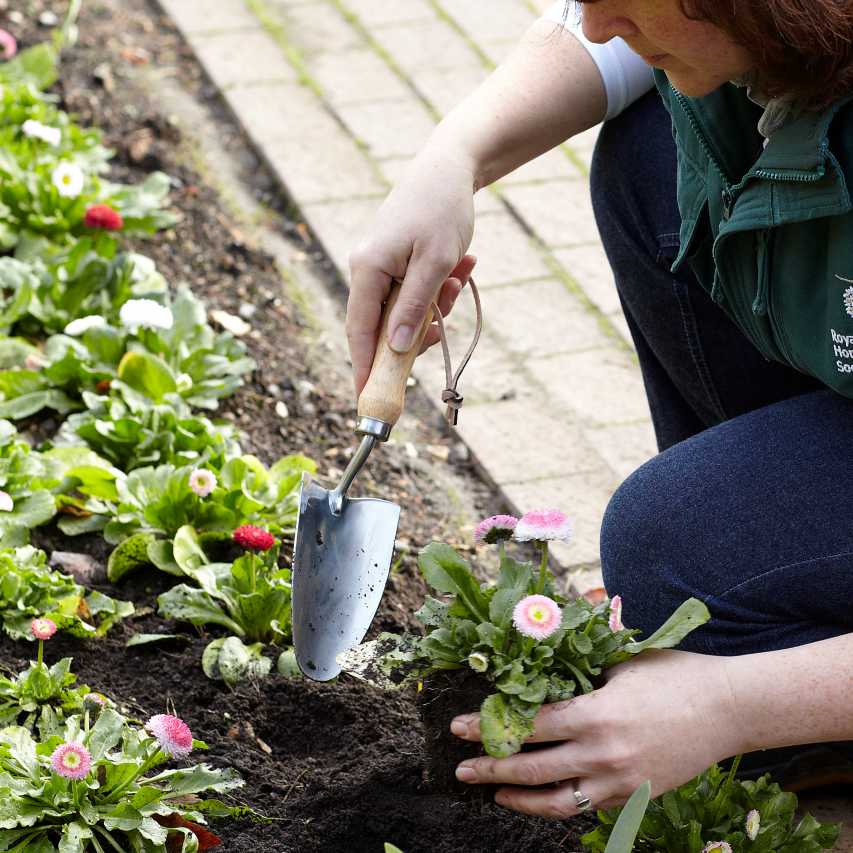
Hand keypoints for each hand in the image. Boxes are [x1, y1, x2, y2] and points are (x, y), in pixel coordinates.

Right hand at [347, 145, 477, 395]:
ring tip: (460, 274)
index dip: (365, 367)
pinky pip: (413, 293)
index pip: (360, 332)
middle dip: (420, 328)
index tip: (369, 399)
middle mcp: (366, 269)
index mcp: (367, 269)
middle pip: (384, 326)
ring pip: (404, 311)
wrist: (451, 167)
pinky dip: (437, 290)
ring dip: (436, 305)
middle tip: (447, 316)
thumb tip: (395, 351)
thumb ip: (413, 309)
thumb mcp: (435, 264)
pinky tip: (461, 267)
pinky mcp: (394, 262)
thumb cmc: (443, 210)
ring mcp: (379, 266)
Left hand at [450, 650, 741, 818]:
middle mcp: (603, 753)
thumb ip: (578, 672)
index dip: (488, 727)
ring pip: (555, 800)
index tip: (457, 727)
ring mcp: (619, 781)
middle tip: (460, 767)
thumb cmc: (673, 674)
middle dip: (489, 767)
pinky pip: (584, 806)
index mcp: (595, 713)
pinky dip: (554, 804)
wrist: (728, 708)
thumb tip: (535, 670)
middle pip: (531, 768)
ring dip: (516, 797)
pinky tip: (535, 798)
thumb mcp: (619, 663)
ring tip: (490, 790)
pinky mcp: (634, 796)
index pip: (527, 726)